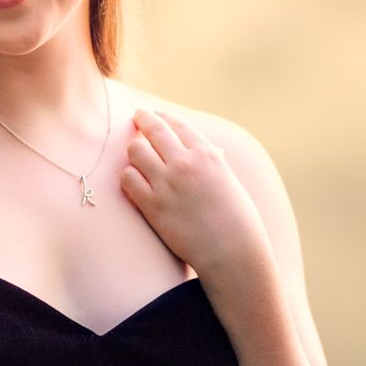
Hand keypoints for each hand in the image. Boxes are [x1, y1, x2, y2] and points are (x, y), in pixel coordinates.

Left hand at [122, 108, 268, 276]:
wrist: (231, 251)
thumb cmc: (237, 219)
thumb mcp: (229, 181)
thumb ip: (213, 162)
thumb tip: (209, 150)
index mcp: (207, 154)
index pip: (177, 124)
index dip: (161, 116)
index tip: (153, 115)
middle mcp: (185, 163)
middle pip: (153, 129)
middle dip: (142, 119)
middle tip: (137, 118)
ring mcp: (167, 183)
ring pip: (135, 151)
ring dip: (136, 152)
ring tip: (138, 157)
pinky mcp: (152, 206)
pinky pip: (127, 179)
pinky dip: (129, 177)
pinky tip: (134, 182)